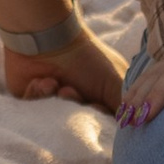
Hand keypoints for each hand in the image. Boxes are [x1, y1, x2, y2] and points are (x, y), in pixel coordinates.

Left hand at [3, 25, 126, 115]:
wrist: (48, 36)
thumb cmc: (87, 58)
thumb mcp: (115, 83)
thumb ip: (125, 109)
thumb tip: (130, 127)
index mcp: (99, 96)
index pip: (103, 123)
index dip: (99, 121)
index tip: (96, 108)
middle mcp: (78, 99)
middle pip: (79, 123)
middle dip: (76, 110)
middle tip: (71, 92)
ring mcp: (54, 100)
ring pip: (56, 118)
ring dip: (58, 101)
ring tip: (57, 85)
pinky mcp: (32, 99)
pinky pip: (34, 111)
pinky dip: (40, 95)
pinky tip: (43, 81)